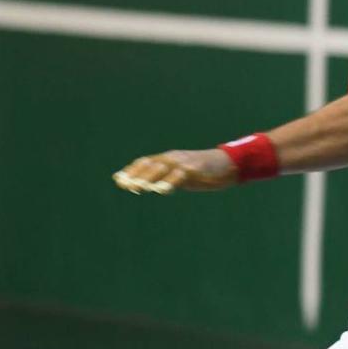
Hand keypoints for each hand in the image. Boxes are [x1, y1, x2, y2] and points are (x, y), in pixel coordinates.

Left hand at [112, 149, 237, 194]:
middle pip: (150, 164)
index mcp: (170, 159)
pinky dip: (168, 182)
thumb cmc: (206, 172)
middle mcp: (174, 158)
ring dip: (147, 177)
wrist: (229, 164)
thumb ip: (168, 178)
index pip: (146, 162)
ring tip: (136, 187)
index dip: (131, 170)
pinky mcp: (195, 169)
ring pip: (161, 168)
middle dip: (135, 174)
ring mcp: (184, 162)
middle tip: (123, 185)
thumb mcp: (184, 175)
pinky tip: (160, 190)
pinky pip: (179, 175)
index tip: (118, 180)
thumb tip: (151, 186)